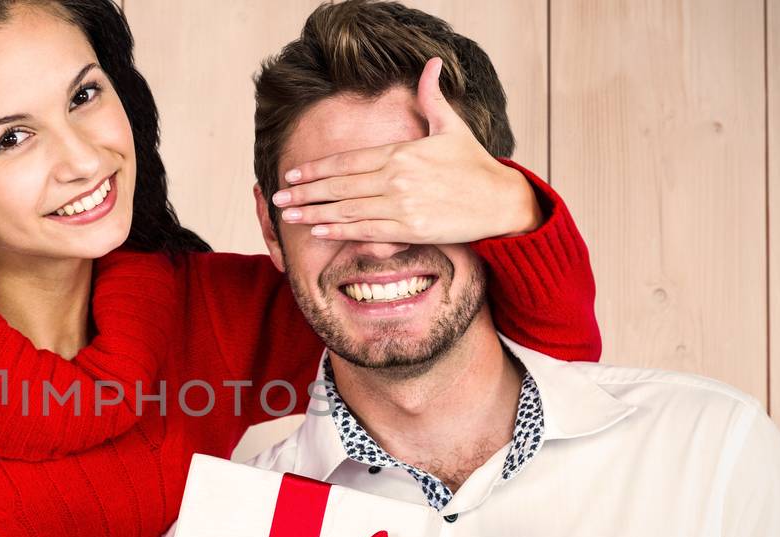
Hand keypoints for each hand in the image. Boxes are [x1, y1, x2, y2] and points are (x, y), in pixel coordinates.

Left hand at [269, 57, 541, 244]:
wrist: (500, 200)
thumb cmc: (474, 164)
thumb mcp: (452, 125)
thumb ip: (432, 97)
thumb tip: (432, 63)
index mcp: (401, 152)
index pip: (348, 161)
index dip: (317, 168)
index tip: (294, 174)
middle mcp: (397, 178)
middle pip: (340, 185)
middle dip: (305, 192)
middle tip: (278, 197)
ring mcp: (402, 205)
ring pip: (348, 209)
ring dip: (314, 213)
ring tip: (289, 216)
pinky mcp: (410, 229)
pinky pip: (367, 230)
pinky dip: (340, 230)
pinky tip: (319, 230)